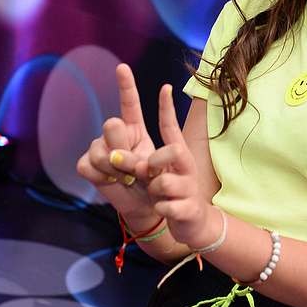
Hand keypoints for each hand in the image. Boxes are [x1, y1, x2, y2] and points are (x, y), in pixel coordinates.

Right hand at [75, 64, 157, 220]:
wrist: (146, 205)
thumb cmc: (155, 182)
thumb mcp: (157, 167)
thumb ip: (144, 157)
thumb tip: (118, 156)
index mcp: (134, 128)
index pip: (129, 103)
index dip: (125, 85)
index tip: (122, 67)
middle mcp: (114, 134)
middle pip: (111, 126)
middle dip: (124, 148)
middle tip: (135, 168)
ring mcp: (98, 148)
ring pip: (99, 150)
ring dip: (115, 169)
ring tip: (126, 178)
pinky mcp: (87, 164)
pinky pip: (87, 165)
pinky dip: (100, 177)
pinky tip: (109, 181)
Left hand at [146, 83, 216, 248]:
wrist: (192, 224)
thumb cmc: (167, 194)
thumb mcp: (149, 173)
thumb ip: (132, 160)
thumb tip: (114, 149)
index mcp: (174, 152)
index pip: (167, 126)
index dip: (161, 105)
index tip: (157, 82)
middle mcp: (185, 164)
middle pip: (171, 151)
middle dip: (149, 162)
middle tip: (142, 173)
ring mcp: (190, 186)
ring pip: (163, 183)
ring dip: (152, 192)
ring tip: (156, 196)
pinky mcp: (190, 209)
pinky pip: (166, 208)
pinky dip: (160, 210)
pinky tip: (164, 210)